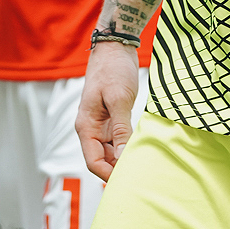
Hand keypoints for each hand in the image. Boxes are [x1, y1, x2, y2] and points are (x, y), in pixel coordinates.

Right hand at [76, 43, 139, 181]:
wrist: (114, 48)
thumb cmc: (113, 70)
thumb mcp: (119, 99)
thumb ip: (121, 129)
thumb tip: (123, 156)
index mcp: (86, 126)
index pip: (93, 162)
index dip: (108, 175)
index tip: (128, 180)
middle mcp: (91, 129)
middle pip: (102, 160)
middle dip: (118, 170)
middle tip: (141, 176)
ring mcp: (101, 125)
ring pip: (111, 153)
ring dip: (124, 159)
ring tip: (144, 166)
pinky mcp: (112, 120)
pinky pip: (118, 141)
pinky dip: (128, 147)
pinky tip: (142, 150)